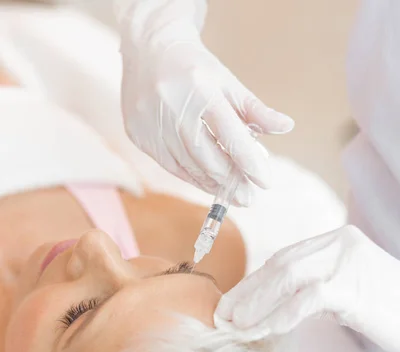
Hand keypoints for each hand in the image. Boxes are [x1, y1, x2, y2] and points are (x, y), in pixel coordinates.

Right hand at [118, 0, 293, 205]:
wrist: (149, 50)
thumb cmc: (195, 69)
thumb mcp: (228, 82)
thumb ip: (255, 110)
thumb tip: (286, 127)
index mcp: (201, 90)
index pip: (229, 134)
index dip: (248, 162)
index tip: (265, 182)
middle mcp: (173, 107)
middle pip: (206, 156)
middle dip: (230, 180)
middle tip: (248, 197)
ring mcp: (152, 123)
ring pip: (187, 165)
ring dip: (211, 183)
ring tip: (230, 194)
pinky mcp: (138, 134)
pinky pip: (169, 165)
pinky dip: (190, 177)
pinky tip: (206, 183)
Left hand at [215, 225, 399, 351]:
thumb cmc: (389, 311)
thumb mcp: (348, 291)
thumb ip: (314, 288)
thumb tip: (270, 306)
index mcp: (336, 241)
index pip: (285, 259)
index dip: (253, 282)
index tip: (231, 303)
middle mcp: (340, 243)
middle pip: (280, 265)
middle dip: (247, 292)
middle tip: (222, 316)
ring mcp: (348, 262)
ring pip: (288, 278)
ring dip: (255, 305)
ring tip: (234, 327)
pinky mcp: (354, 287)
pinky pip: (307, 300)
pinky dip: (279, 317)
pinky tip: (261, 333)